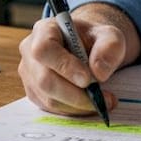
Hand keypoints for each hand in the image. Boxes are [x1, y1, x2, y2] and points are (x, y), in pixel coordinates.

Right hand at [17, 2, 140, 115]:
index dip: (64, 66)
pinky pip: (51, 108)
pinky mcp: (35, 92)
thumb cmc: (95, 39)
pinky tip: (90, 103)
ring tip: (103, 101)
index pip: (44, 49)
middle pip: (44, 79)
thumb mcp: (110, 36)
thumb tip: (99, 73)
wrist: (88, 47)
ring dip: (78, 105)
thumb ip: (109, 48)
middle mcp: (30, 52)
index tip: (88, 79)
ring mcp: (30, 74)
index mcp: (44, 30)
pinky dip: (74, 110)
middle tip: (102, 98)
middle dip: (75, 94)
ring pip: (49, 98)